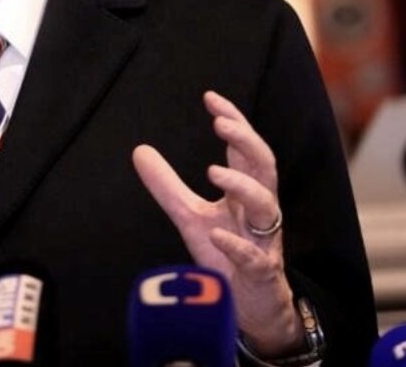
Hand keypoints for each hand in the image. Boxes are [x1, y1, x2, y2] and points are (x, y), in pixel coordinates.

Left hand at [132, 90, 302, 355]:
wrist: (250, 307)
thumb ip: (167, 185)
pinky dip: (236, 247)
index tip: (211, 98)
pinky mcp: (260, 274)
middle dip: (246, 142)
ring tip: (213, 172)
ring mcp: (263, 241)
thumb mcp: (190, 216)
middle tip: (220, 124)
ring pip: (267, 207)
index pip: (245, 151)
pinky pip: (255, 258)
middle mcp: (260, 211)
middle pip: (265, 167)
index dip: (234, 123)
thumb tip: (138, 150)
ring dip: (243, 187)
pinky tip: (217, 236)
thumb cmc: (225, 254)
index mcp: (246, 194)